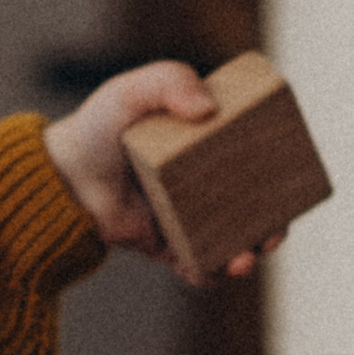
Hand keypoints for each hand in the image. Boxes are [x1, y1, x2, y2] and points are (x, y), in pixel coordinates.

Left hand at [44, 61, 273, 283]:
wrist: (59, 176)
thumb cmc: (97, 126)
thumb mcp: (130, 92)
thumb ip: (168, 81)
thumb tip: (208, 110)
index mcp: (208, 145)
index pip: (258, 160)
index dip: (283, 176)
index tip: (294, 184)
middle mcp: (204, 183)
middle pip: (254, 209)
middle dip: (272, 228)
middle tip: (271, 235)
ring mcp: (186, 217)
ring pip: (230, 242)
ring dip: (244, 256)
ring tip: (241, 261)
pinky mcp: (165, 245)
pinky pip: (195, 266)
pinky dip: (206, 273)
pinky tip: (209, 272)